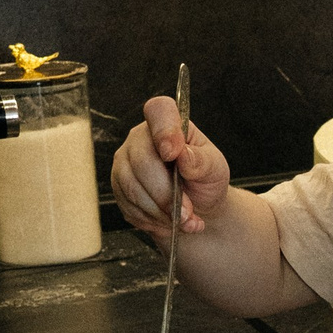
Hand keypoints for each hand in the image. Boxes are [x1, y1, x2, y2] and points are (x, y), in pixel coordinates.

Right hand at [112, 95, 230, 242]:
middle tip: (187, 212)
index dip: (163, 131)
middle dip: (166, 193)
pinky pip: (129, 206)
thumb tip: (185, 156)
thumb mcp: (215, 169)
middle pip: (142, 161)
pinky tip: (168, 220)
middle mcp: (140, 139)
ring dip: (162, 211)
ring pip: (133, 188)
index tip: (173, 154)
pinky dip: (153, 219)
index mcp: (168, 124)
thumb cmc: (204, 181)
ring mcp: (125, 163)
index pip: (158, 111)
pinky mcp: (118, 188)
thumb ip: (202, 161)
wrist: (196, 208)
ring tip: (185, 221)